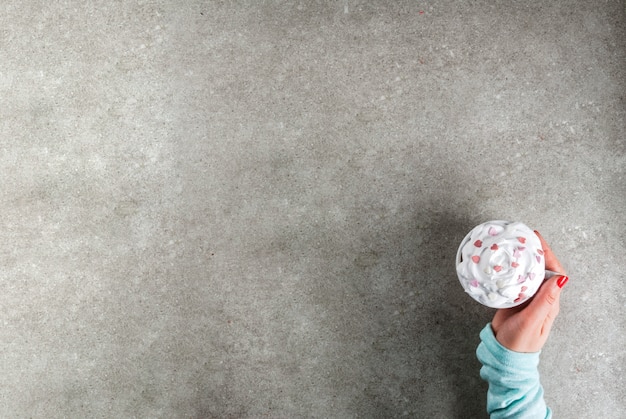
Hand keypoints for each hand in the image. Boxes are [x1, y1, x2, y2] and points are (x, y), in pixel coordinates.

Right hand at [490, 230, 567, 352]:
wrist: (504, 355)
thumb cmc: (519, 342)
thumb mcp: (532, 321)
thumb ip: (544, 301)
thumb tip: (561, 279)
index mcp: (549, 302)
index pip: (555, 273)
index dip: (548, 255)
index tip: (538, 241)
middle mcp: (540, 298)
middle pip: (543, 269)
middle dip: (536, 251)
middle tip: (525, 235)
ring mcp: (527, 298)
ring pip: (529, 273)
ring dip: (524, 257)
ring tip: (516, 243)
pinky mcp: (514, 299)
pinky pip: (516, 279)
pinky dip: (512, 268)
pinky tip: (505, 261)